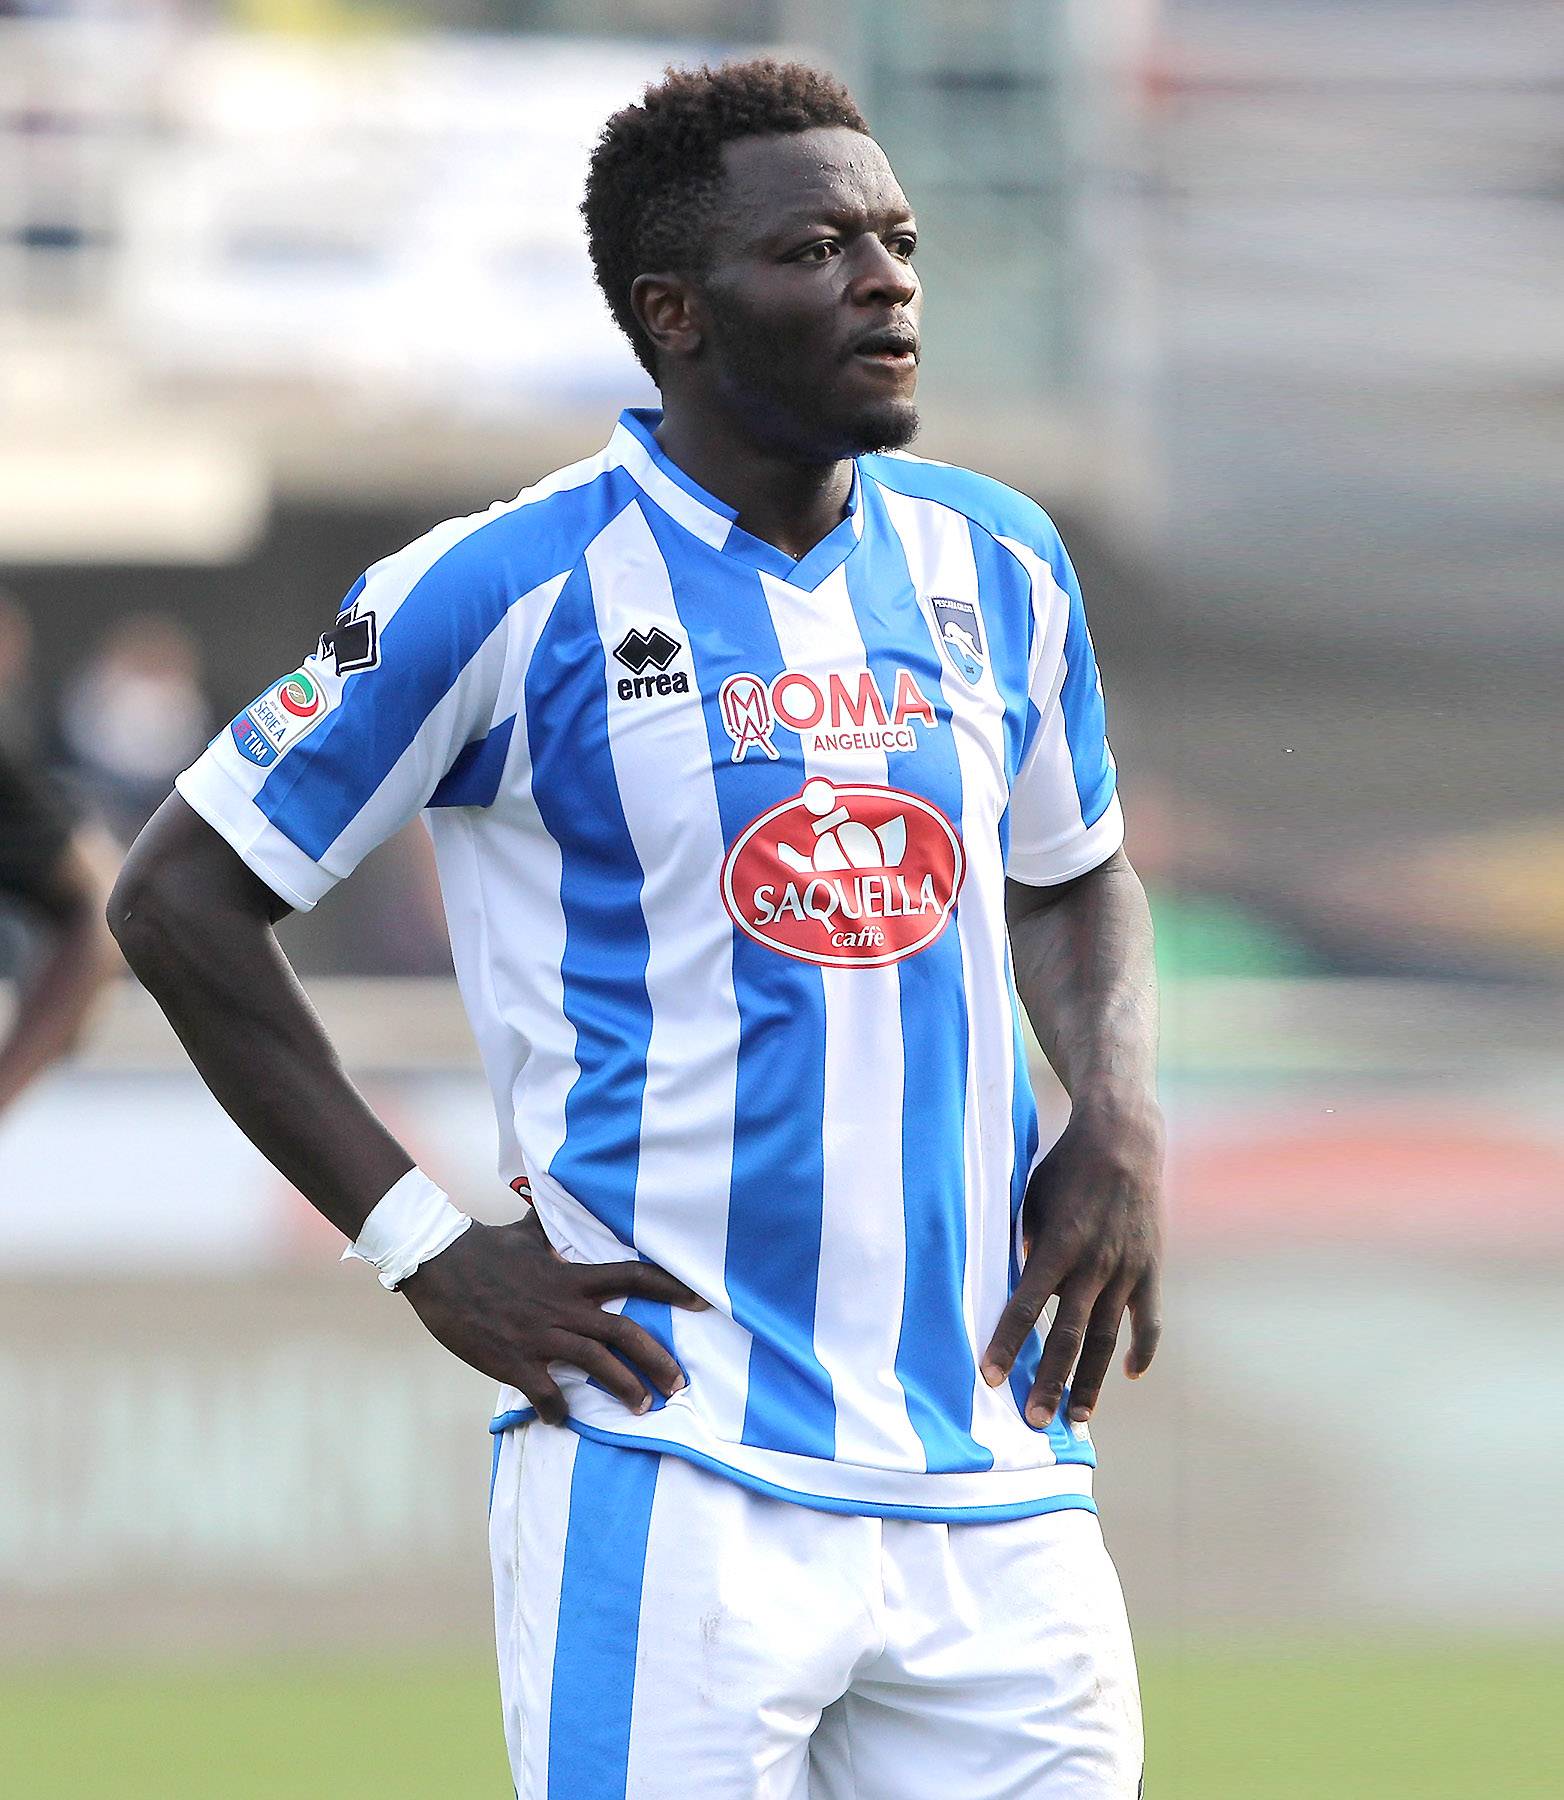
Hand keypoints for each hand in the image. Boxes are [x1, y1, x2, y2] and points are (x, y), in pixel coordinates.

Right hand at [399, 1208, 706, 1423]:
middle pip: (625, 1333)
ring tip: (643, 1407)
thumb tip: (561, 1208)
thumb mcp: (526, 1233)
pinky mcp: (514, 1360)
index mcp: (571, 1276)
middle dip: (658, 1360)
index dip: (669, 1288)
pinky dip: (559, 1410)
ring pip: (597, 1364)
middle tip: (678, 1384)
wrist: (437, 1265)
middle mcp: (564, 1306)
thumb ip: (552, 1229)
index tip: (699, 1302)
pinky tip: (564, 1419)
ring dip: (625, 1389)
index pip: (632, 1276)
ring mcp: (540, 1335)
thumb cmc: (483, 1248)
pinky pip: (546, 1393)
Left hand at [981, 1096, 1163, 1426]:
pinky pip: (1148, 1320)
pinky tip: (1130, 1375)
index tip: (989, 1378)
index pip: (1027, 1306)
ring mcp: (1127, 1270)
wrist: (1124, 1138)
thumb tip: (1017, 1289)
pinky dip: (1141, 1349)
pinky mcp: (1151, 1269)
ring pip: (1106, 1339)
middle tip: (1034, 1422)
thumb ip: (1024, 1246)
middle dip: (1049, 1381)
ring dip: (1090, 1382)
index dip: (1007, 1343)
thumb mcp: (1031, 1199)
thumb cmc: (1064, 1167)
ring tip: (1076, 1420)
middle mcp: (1094, 1264)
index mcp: (1058, 1244)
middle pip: (1068, 1336)